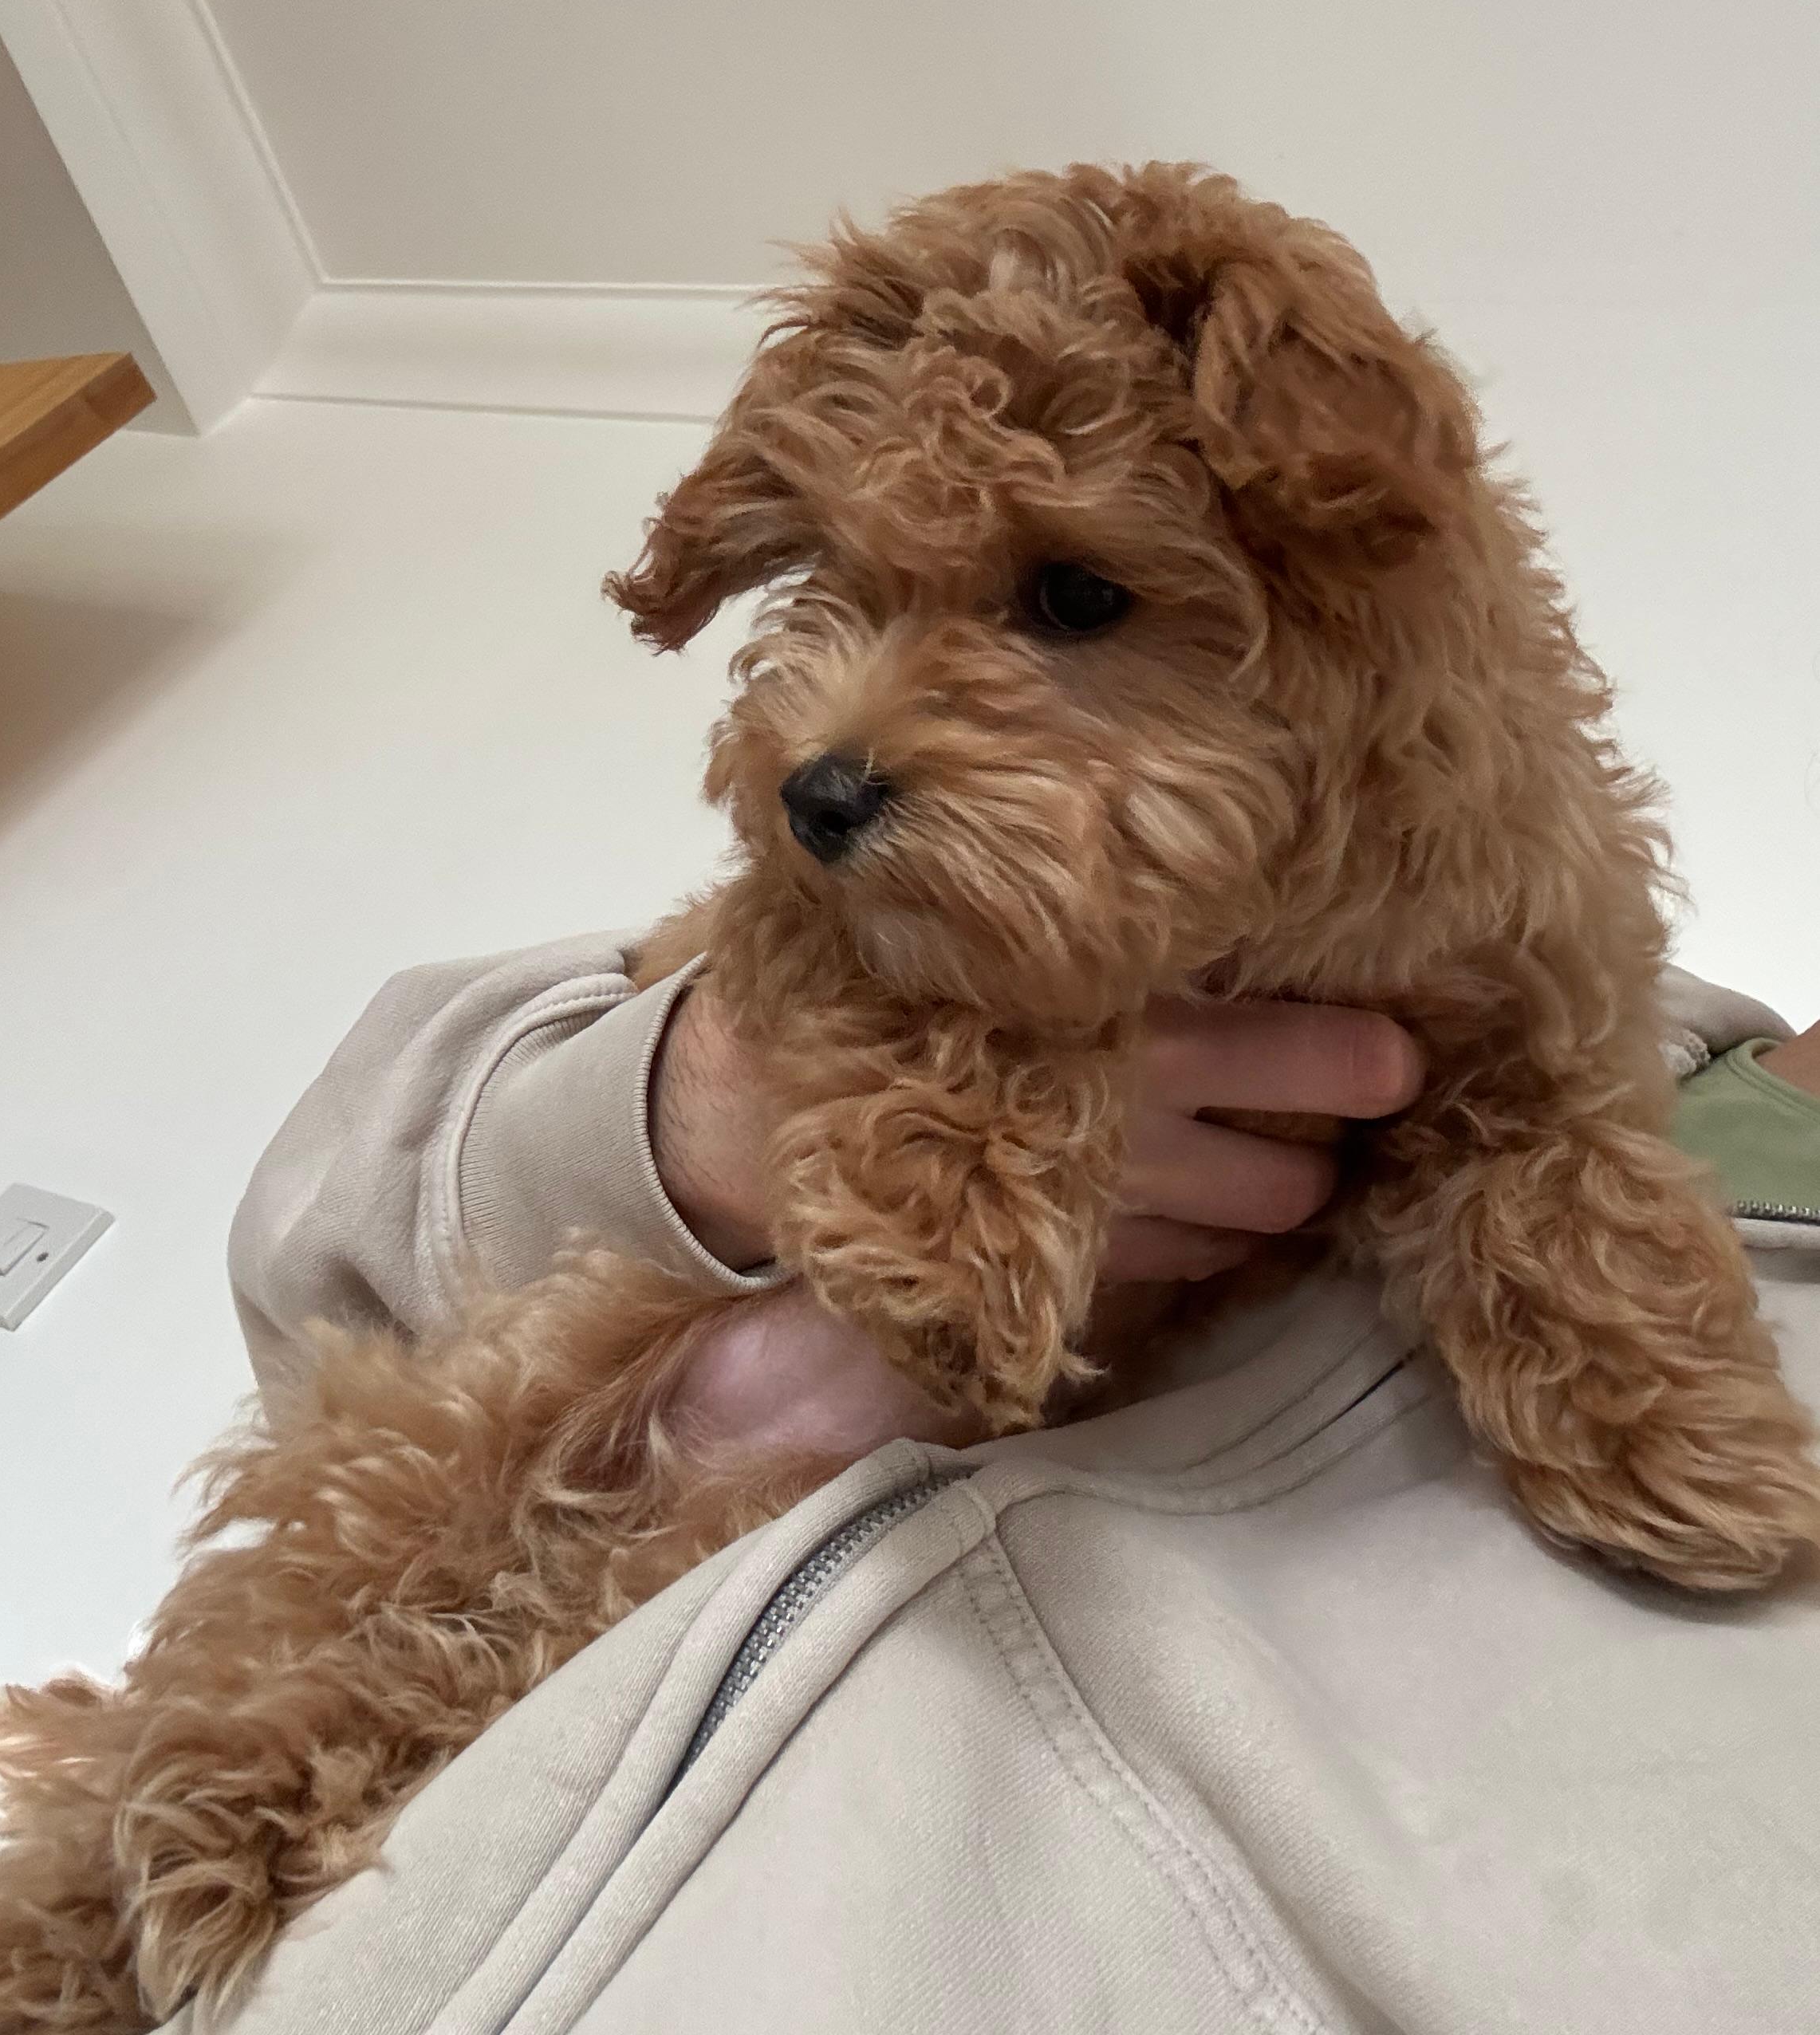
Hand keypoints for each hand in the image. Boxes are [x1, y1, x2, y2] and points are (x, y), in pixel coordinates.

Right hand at [648, 980, 1422, 1457]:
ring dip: (1278, 1192)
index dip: (1366, 1059)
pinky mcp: (1071, 1270)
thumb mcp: (994, 926)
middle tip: (1341, 1096)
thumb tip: (1248, 885)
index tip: (1407, 1045)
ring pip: (1258, 1223)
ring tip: (1267, 1146)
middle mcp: (1137, 1120)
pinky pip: (1187, 1270)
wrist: (747, 1100)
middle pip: (1300, 1165)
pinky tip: (1188, 1197)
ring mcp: (1109, 1208)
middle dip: (1331, 1141)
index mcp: (1125, 1018)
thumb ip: (1105, 923)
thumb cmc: (884, 982)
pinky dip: (1207, 1240)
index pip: (1297, 1055)